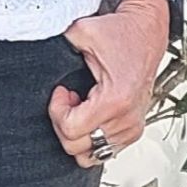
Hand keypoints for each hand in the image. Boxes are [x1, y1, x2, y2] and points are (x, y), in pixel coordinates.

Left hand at [47, 0, 169, 167]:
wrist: (146, 31)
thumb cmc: (121, 32)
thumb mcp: (84, 31)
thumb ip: (59, 43)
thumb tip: (40, 51)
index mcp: (115, 100)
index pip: (72, 130)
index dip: (57, 110)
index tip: (61, 91)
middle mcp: (126, 120)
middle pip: (77, 148)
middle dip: (63, 122)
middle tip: (68, 98)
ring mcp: (131, 128)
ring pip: (91, 155)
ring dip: (78, 133)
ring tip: (79, 107)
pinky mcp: (133, 130)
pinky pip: (104, 151)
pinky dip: (91, 136)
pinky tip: (90, 112)